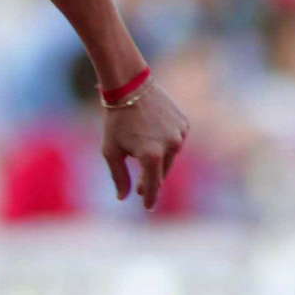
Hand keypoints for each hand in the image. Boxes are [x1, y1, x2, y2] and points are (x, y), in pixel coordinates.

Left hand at [101, 83, 189, 210]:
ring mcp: (180, 134)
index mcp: (152, 156)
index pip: (153, 185)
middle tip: (140, 188)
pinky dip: (165, 144)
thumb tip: (124, 197)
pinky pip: (175, 141)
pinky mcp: (184, 124)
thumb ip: (119, 176)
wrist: (130, 86)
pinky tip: (153, 137)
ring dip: (158, 160)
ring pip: (170, 157)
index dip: (150, 197)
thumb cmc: (116, 120)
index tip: (147, 207)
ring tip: (143, 156)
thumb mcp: (111, 150)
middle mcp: (171, 147)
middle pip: (161, 172)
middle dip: (151, 180)